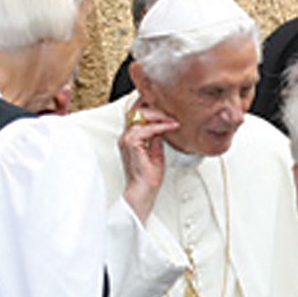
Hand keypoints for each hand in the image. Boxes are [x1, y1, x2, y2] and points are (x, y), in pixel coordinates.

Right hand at [119, 103, 177, 220]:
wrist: (143, 190)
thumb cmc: (148, 176)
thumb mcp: (156, 151)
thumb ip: (156, 137)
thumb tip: (162, 127)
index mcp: (130, 137)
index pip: (137, 114)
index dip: (149, 106)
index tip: (164, 105)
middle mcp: (126, 136)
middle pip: (137, 111)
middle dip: (155, 108)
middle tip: (170, 113)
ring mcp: (126, 139)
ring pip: (141, 116)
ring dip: (159, 116)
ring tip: (172, 120)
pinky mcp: (131, 143)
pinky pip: (146, 129)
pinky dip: (160, 127)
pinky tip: (169, 127)